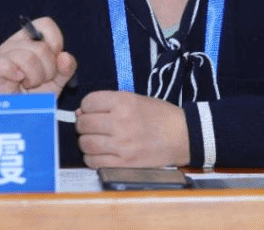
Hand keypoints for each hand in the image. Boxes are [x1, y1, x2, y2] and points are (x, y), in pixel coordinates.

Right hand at [0, 16, 76, 95]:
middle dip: (48, 70)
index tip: (55, 62)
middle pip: (41, 47)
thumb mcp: (58, 80)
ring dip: (35, 78)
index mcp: (29, 39)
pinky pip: (6, 65)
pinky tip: (18, 82)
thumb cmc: (36, 94)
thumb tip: (64, 56)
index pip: (45, 24)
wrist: (20, 114)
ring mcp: (2, 54)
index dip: (56, 44)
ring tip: (29, 84)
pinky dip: (16, 75)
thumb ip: (67, 67)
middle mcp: (15, 42)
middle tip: (40, 81)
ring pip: (27, 58)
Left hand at [75, 91, 189, 167]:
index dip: (87, 106)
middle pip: (83, 124)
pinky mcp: (124, 164)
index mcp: (124, 102)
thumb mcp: (136, 99)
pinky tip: (99, 154)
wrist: (183, 136)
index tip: (92, 111)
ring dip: (85, 142)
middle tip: (90, 127)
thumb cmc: (159, 115)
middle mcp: (120, 122)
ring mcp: (121, 145)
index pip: (88, 102)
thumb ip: (110, 103)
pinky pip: (94, 162)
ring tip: (94, 140)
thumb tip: (80, 112)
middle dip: (83, 125)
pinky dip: (91, 158)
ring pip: (85, 144)